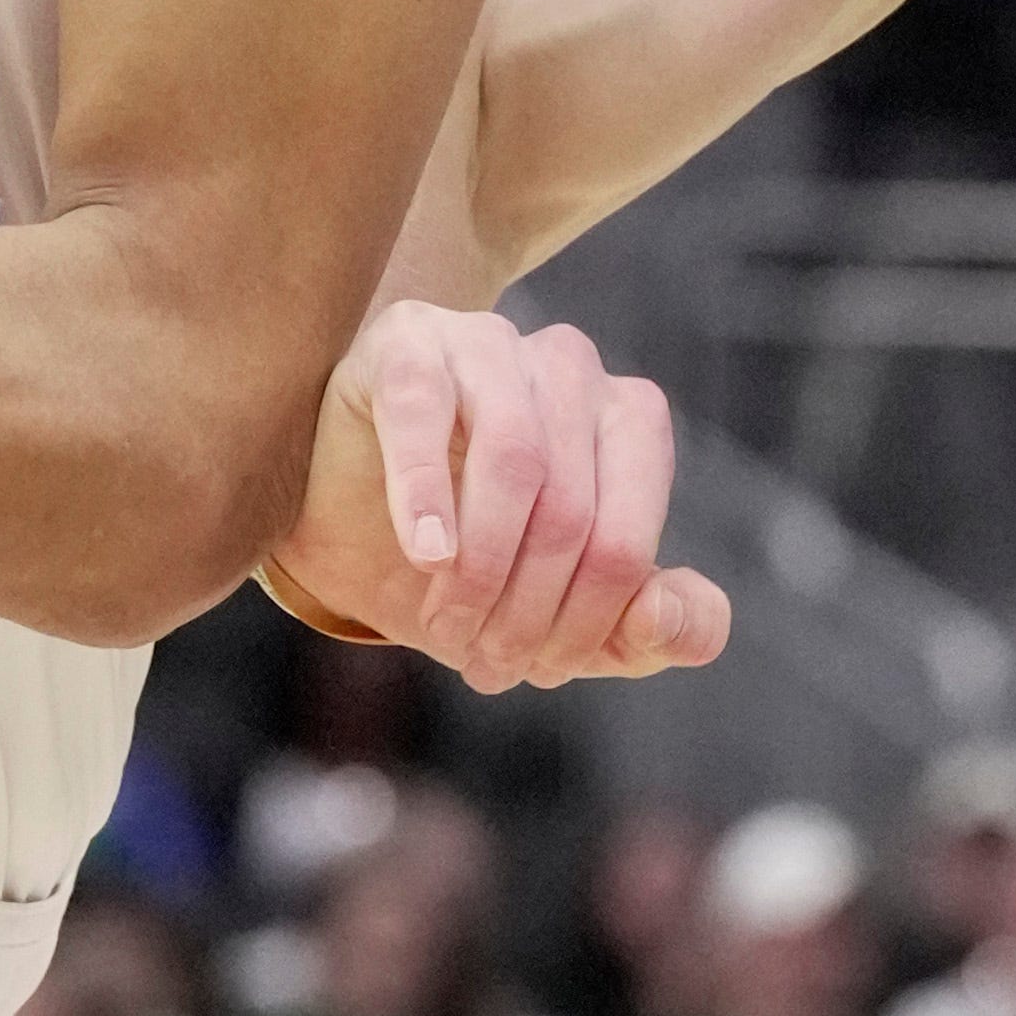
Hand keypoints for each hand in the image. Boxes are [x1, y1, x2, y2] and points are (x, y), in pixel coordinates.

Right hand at [265, 298, 730, 684]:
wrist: (349, 531)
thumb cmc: (470, 562)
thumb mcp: (564, 619)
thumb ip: (645, 630)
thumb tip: (666, 619)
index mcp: (630, 422)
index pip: (627, 542)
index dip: (585, 624)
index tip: (539, 671)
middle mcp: (571, 369)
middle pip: (571, 510)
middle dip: (525, 611)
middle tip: (484, 663)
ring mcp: (490, 344)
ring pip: (515, 459)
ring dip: (478, 568)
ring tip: (445, 623)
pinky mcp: (409, 344)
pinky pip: (424, 410)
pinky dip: (424, 494)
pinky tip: (425, 552)